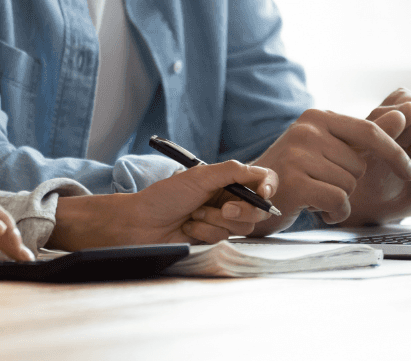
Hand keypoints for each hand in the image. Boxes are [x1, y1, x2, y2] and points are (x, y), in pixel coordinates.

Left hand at [48, 160, 276, 249]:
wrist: (142, 223)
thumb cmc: (165, 196)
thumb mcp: (199, 177)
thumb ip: (231, 172)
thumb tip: (260, 173)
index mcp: (225, 180)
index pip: (260, 181)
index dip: (267, 187)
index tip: (263, 192)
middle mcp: (226, 199)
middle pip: (257, 210)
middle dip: (240, 210)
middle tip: (222, 209)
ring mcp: (220, 220)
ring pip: (242, 226)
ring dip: (215, 221)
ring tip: (194, 214)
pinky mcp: (213, 238)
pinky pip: (224, 238)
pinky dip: (206, 231)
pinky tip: (189, 227)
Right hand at [250, 108, 410, 231]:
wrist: (250, 197)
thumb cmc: (296, 173)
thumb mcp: (332, 149)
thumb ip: (369, 135)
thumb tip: (408, 113)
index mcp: (316, 117)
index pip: (369, 131)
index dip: (394, 153)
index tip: (410, 172)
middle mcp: (306, 130)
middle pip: (360, 164)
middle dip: (350, 181)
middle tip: (322, 182)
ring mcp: (297, 155)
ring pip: (350, 185)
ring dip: (340, 198)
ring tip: (315, 193)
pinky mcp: (294, 182)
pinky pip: (339, 201)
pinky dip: (335, 212)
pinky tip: (317, 209)